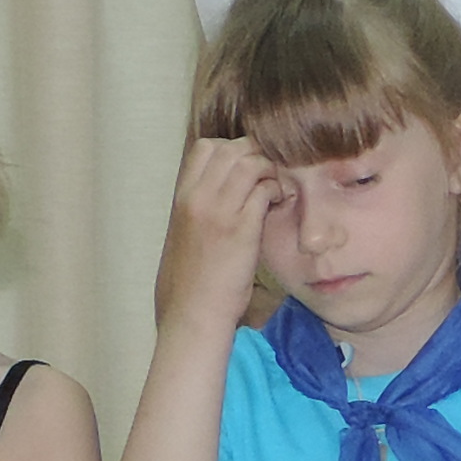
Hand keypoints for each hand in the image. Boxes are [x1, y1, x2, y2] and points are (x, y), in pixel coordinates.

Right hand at [154, 139, 279, 332]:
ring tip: (276, 191)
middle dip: (257, 155)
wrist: (191, 314)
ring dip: (271, 172)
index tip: (246, 167)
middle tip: (269, 176)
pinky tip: (280, 205)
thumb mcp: (184, 235)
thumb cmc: (189, 282)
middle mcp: (197, 198)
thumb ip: (198, 208)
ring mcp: (219, 211)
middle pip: (232, 148)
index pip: (205, 147)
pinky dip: (278, 191)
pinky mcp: (241, 230)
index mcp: (181, 198)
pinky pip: (265, 189)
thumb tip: (219, 192)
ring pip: (251, 162)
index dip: (231, 148)